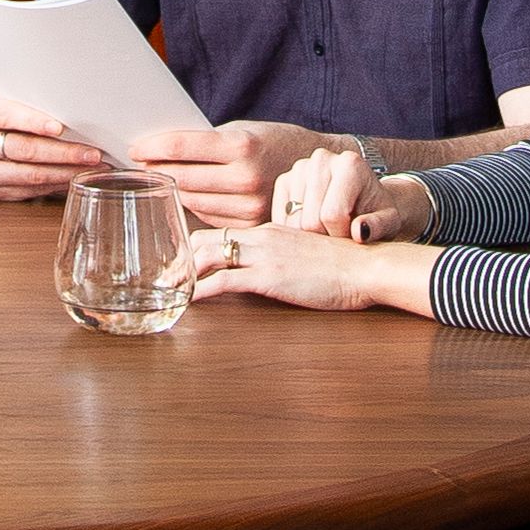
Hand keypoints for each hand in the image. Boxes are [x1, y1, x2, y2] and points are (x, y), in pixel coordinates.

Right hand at [0, 95, 100, 199]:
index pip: (7, 116)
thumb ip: (36, 104)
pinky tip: (74, 178)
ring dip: (65, 172)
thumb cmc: (10, 114)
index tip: (60, 128)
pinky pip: (30, 191)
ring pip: (29, 175)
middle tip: (92, 153)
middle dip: (63, 152)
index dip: (34, 122)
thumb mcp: (14, 100)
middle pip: (23, 150)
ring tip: (91, 168)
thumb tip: (76, 111)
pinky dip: (56, 185)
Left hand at [137, 120, 291, 228]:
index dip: (152, 147)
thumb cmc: (271, 143)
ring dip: (172, 189)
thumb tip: (159, 148)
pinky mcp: (250, 225)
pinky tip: (189, 194)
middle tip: (140, 164)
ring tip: (160, 179)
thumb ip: (207, 143)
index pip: (182, 147)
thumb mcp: (241, 132)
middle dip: (155, 170)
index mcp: (241, 146)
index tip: (135, 148)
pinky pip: (208, 217)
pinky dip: (194, 205)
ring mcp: (250, 206)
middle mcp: (246, 177)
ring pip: (191, 200)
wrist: (311, 166)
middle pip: (182, 177)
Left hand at [187, 219, 420, 316]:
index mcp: (270, 229)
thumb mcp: (308, 253)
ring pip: (208, 255)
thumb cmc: (346, 265)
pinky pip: (223, 280)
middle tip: (161, 276)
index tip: (179, 262)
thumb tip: (268, 271)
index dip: (196, 245)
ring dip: (184, 273)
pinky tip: (188, 301)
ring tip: (165, 288)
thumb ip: (284, 256)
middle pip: (206, 239)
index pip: (221, 231)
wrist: (368, 266)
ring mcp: (264, 254)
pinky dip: (200, 290)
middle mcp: (262, 236)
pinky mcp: (269, 276)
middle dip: (180, 257)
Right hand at [272, 138, 437, 239]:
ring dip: (310, 238)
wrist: (364, 198)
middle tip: (341, 236)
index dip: (342, 236)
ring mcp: (300, 167)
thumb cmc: (377, 212)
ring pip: (293, 223)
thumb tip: (359, 232)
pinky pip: (280, 220)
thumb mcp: (389, 221)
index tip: (354, 237)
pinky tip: (313, 229)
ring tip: (329, 230)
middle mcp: (322, 158)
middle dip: (325, 239)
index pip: (332, 215)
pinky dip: (294, 234)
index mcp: (350, 164)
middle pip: (309, 221)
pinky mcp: (284, 180)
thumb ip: (378, 226)